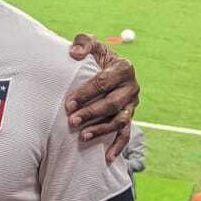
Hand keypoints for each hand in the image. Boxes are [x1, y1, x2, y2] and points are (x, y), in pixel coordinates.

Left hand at [64, 36, 141, 160]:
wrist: (104, 69)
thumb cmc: (93, 57)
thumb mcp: (89, 44)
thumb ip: (83, 42)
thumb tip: (74, 54)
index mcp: (124, 67)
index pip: (104, 82)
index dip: (86, 93)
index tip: (68, 103)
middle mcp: (132, 87)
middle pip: (112, 103)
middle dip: (91, 113)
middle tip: (71, 121)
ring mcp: (132, 105)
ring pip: (119, 121)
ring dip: (101, 130)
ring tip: (82, 137)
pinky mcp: (129, 117)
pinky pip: (126, 134)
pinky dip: (118, 147)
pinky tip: (107, 158)